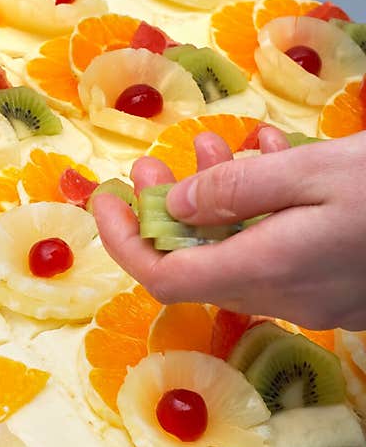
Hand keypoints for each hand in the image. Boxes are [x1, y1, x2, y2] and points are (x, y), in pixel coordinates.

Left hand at [93, 128, 365, 330]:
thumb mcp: (317, 171)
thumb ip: (238, 190)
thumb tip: (172, 205)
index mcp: (267, 270)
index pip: (164, 278)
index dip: (124, 243)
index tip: (108, 202)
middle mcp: (284, 298)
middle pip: (198, 264)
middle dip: (167, 211)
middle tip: (154, 163)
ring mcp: (314, 301)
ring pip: (239, 255)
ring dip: (216, 205)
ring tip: (212, 145)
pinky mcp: (340, 292)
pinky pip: (279, 257)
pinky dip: (261, 215)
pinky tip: (269, 164)